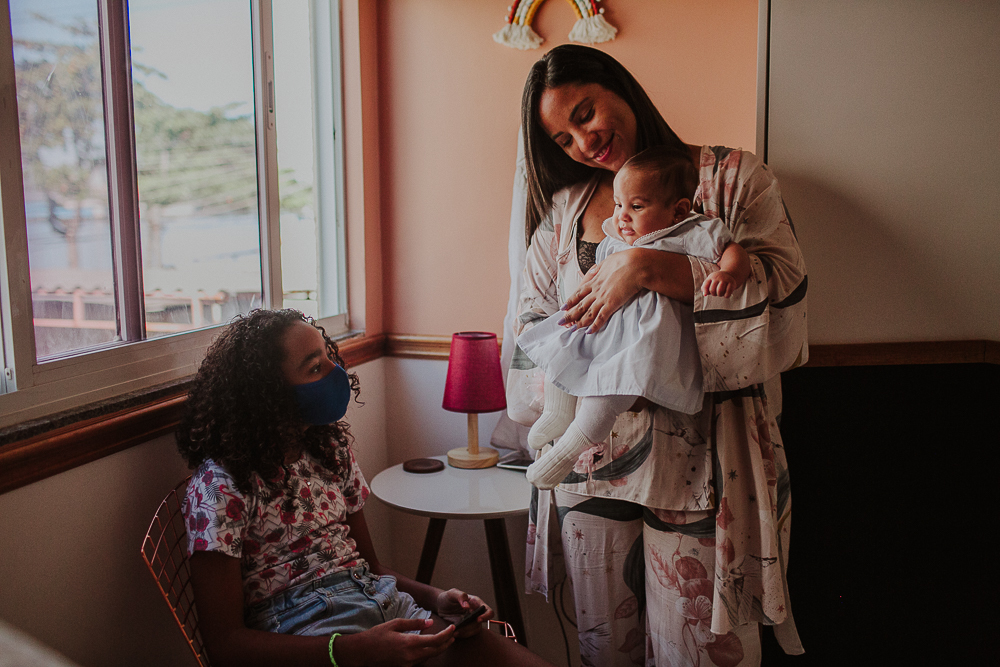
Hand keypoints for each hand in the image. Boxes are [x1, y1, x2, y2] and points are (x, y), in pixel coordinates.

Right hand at [335, 618, 453, 666]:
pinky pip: (420, 660)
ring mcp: (407, 664)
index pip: (435, 641)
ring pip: (428, 657)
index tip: (453, 628)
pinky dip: (427, 653)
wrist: (361, 653)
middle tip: (453, 635)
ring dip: (438, 649)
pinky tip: (428, 646)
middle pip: (435, 651)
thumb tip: (430, 622)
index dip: (446, 634)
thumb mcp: (395, 624)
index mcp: (409, 643)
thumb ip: (414, 624)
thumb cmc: (376, 636)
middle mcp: (410, 656)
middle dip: (446, 643)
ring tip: (444, 640)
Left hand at [435, 588, 493, 637]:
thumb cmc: (448, 597)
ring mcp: (471, 621)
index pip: (488, 611)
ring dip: (466, 632)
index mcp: (476, 603)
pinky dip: (462, 634)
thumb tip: (467, 606)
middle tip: (460, 628)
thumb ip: (460, 596)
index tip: (478, 619)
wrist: (440, 605)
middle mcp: (476, 613)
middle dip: (471, 627)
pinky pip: (468, 634)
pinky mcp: (465, 628)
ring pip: (475, 630)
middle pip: (481, 623)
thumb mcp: (452, 593)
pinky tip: (454, 633)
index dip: (486, 616)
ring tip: (455, 632)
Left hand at [560, 250, 643, 332]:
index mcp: (595, 279)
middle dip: (569, 315)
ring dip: (579, 322)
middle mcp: (596, 290)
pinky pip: (601, 317)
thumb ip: (600, 267)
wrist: (635, 264)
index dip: (571, 301)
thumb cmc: (625, 260)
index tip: (563, 307)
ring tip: (571, 330)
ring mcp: (603, 297)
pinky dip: (595, 325)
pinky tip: (589, 332)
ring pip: (588, 313)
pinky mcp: (612, 303)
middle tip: (560, 322)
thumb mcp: (608, 261)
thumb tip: (594, 269)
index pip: (579, 292)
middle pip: (580, 305)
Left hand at [702, 270, 738, 297]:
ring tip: (721, 293)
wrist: (731, 274)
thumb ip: (705, 288)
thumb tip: (704, 294)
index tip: (707, 293)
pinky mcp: (732, 283)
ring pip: (719, 291)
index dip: (705, 291)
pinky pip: (727, 294)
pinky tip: (726, 293)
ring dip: (719, 295)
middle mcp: (718, 277)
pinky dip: (725, 296)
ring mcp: (725, 279)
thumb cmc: (718, 280)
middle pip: (712, 290)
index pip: (705, 285)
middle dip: (713, 294)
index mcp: (712, 276)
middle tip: (716, 293)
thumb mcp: (711, 281)